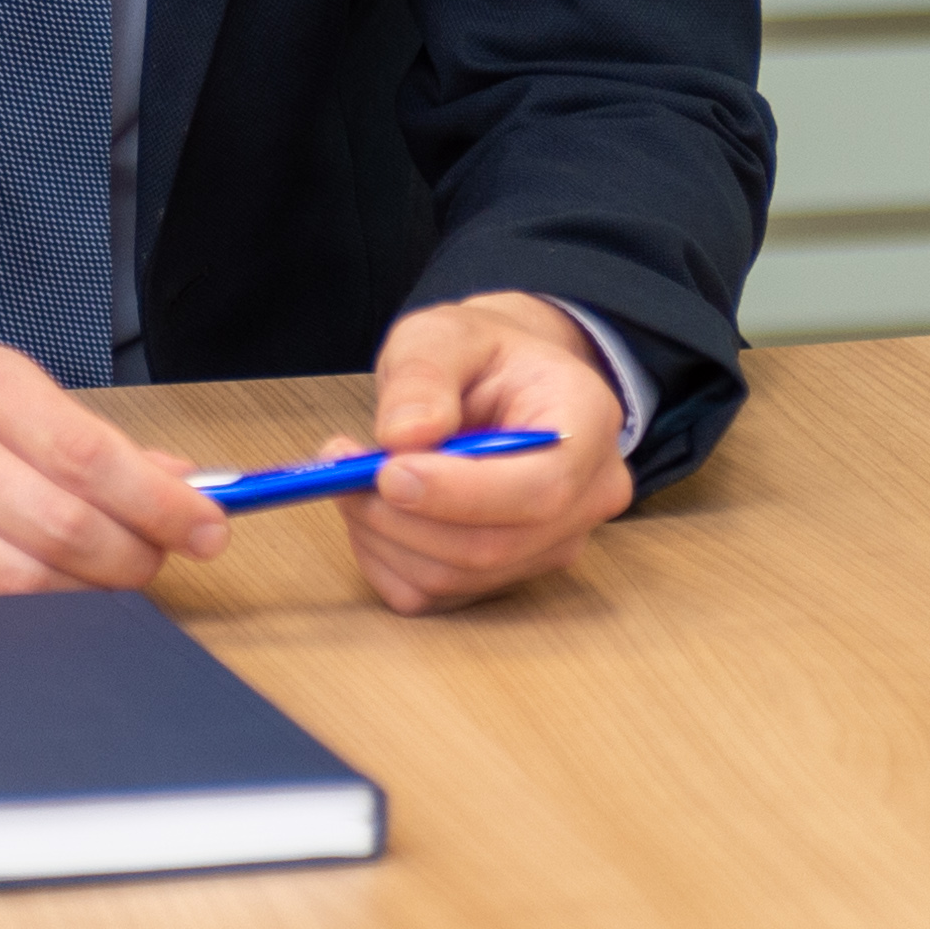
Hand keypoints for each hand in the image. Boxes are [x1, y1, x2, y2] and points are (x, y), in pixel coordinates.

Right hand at [0, 343, 226, 597]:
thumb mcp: (2, 394)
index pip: (89, 454)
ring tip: (110, 580)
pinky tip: (54, 599)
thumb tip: (181, 483)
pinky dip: (33, 618)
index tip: (208, 526)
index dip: (160, 501)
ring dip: (89, 594)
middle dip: (133, 555)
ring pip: (24, 582)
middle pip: (63, 525)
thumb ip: (89, 440)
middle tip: (160, 559)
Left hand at [337, 294, 635, 615]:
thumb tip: (403, 436)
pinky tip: (371, 509)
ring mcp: (552, 546)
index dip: (461, 493)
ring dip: (385, 535)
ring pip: (460, 576)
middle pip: (495, 544)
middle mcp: (586, 497)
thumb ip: (424, 374)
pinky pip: (437, 595)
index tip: (388, 471)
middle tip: (342, 468)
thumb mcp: (447, 333)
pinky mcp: (507, 576)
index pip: (542, 488)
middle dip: (404, 516)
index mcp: (588, 422)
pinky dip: (386, 558)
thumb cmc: (480, 355)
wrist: (502, 384)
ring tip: (349, 475)